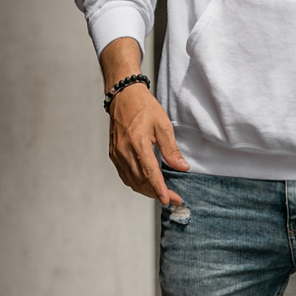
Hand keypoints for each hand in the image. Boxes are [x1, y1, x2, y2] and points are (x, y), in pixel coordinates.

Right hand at [100, 38, 187, 207]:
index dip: (159, 189)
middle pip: (140, 181)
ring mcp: (117, 153)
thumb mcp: (163, 125)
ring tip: (162, 193)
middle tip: (173, 198)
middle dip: (157, 193)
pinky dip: (136, 183)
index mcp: (137, 143)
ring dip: (146, 190)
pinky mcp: (113, 154)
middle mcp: (124, 151)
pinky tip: (146, 184)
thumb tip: (182, 167)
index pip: (149, 173)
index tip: (168, 200)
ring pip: (132, 181)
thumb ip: (171, 149)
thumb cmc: (143, 107)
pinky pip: (124, 175)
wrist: (123, 96)